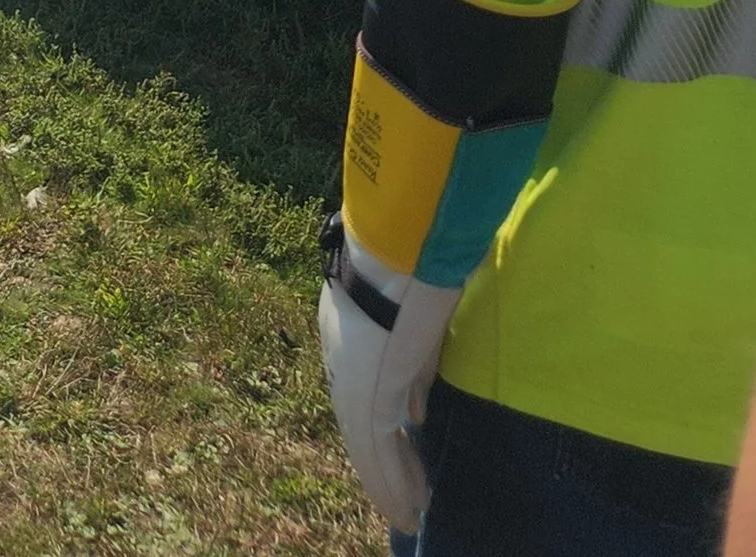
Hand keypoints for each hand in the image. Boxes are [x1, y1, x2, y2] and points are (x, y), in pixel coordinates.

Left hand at [318, 236, 455, 533]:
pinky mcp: (370, 396)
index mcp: (345, 336)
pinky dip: (392, 483)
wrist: (397, 244)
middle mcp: (340, 361)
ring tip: (408, 511)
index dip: (383, 425)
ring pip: (366, 446)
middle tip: (408, 495)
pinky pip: (378, 452)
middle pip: (360, 425)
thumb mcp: (413, 325)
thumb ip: (413, 370)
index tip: (405, 442)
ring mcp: (351, 379)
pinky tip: (407, 506)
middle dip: (385, 462)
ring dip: (389, 482)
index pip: (362, 393)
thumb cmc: (410, 264)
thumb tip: (416, 414)